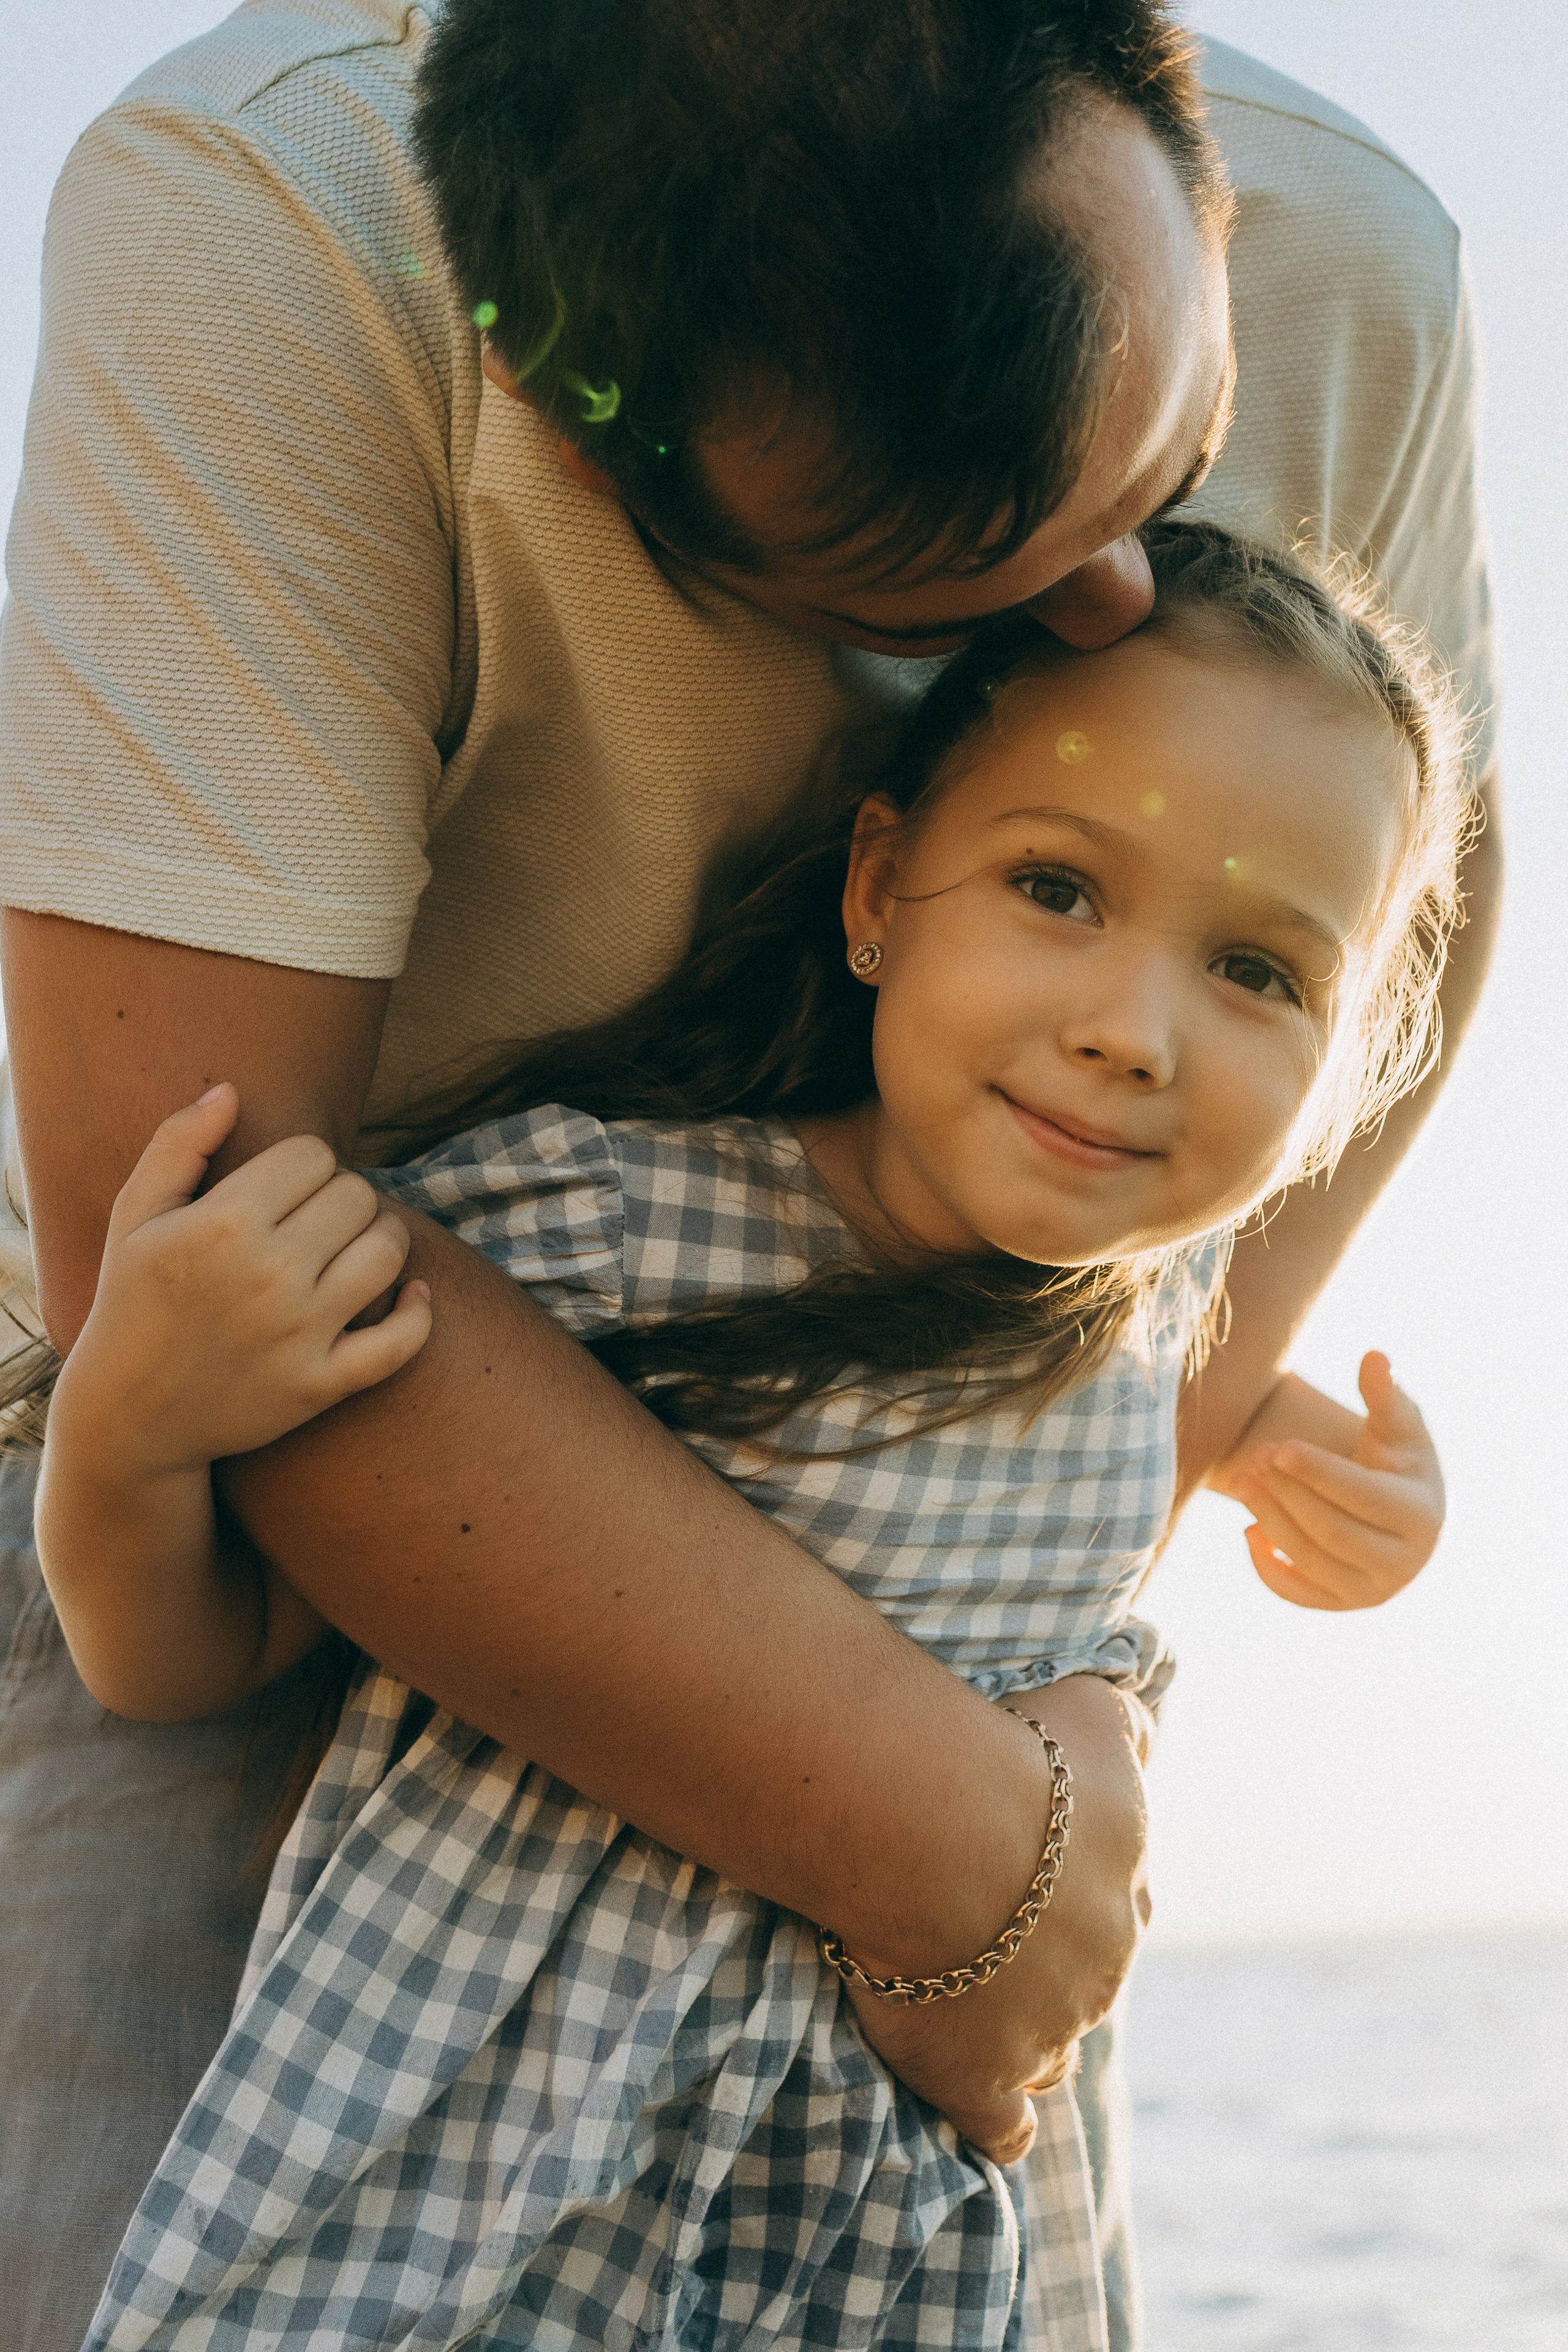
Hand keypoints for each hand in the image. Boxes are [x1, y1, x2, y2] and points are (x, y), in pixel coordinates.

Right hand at [58, 1085, 431, 1476]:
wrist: (129, 1416)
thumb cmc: (132, 1302)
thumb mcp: (133, 1218)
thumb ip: (176, 1145)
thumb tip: (230, 1092)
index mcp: (223, 1225)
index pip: (314, 1156)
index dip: (303, 1167)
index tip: (284, 1190)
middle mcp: (268, 1275)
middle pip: (357, 1195)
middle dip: (340, 1199)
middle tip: (314, 1223)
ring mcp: (300, 1334)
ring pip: (389, 1252)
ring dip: (379, 1242)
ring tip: (350, 1250)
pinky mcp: (322, 1385)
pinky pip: (403, 1340)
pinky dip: (418, 1313)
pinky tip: (410, 1296)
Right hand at [834, 1675, 1148, 2164]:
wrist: (936, 1821)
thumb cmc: (1007, 1752)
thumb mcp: (1092, 1709)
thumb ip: (1127, 1729)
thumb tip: (1144, 1744)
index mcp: (1126, 1883)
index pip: (1116, 1901)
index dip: (1071, 1890)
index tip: (1020, 1869)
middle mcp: (1103, 1968)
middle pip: (1084, 1978)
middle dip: (1043, 1959)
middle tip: (976, 1920)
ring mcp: (1047, 2031)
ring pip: (1050, 2049)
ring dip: (1019, 2030)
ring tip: (964, 1997)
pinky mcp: (982, 2080)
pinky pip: (1004, 2128)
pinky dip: (995, 2118)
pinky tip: (973, 2094)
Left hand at [1216, 1354, 1442, 1611]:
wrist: (1398, 1510)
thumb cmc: (1396, 1458)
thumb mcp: (1398, 1425)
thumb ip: (1385, 1394)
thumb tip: (1373, 1357)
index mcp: (1421, 1516)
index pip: (1364, 1499)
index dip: (1319, 1473)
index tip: (1279, 1446)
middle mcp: (1404, 1563)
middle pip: (1333, 1533)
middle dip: (1288, 1495)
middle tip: (1255, 1456)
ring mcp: (1373, 1590)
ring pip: (1311, 1561)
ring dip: (1270, 1520)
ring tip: (1242, 1481)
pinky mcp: (1342, 1604)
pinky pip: (1298, 1594)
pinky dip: (1268, 1566)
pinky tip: (1249, 1529)